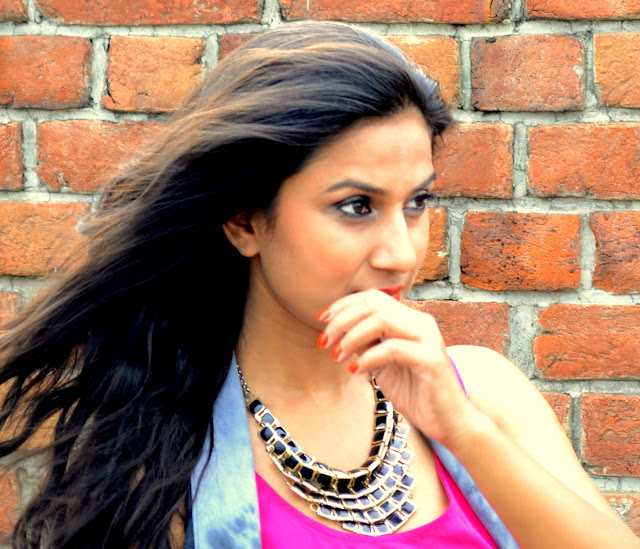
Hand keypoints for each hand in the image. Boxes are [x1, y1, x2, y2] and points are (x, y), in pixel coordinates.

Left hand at [318, 289, 480, 448]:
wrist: (449, 423)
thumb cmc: (415, 393)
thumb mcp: (382, 364)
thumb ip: (366, 344)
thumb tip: (338, 329)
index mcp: (410, 319)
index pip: (373, 297)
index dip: (344, 305)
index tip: (321, 320)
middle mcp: (421, 322)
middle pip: (374, 304)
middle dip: (342, 320)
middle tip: (324, 341)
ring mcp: (428, 339)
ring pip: (382, 320)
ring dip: (351, 336)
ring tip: (337, 356)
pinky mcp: (431, 359)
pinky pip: (392, 349)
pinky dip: (369, 357)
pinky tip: (356, 370)